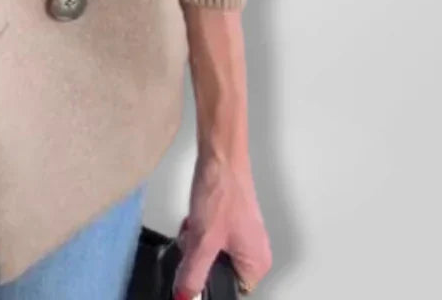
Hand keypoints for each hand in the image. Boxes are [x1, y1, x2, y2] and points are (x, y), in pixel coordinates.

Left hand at [172, 144, 271, 297]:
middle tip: (195, 241)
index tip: (194, 270)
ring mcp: (243, 235)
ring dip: (197, 242)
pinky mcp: (230, 220)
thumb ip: (193, 274)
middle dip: (199, 258)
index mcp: (256, 264)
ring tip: (196, 224)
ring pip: (211, 253)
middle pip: (217, 271)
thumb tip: (185, 297)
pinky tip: (196, 216)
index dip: (207, 282)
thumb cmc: (222, 191)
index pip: (229, 291)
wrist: (219, 155)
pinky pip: (210, 236)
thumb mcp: (203, 241)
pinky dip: (199, 229)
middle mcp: (254, 251)